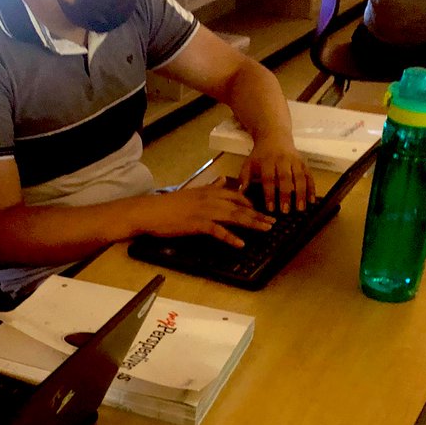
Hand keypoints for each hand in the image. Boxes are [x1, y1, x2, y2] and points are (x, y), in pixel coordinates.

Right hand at [143, 178, 274, 247]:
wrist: (151, 211)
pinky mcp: (198, 224)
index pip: (237, 195)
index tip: (263, 211)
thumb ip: (210, 186)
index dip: (252, 204)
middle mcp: (211, 198)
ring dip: (252, 224)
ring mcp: (205, 211)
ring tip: (267, 230)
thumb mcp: (193, 191)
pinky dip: (231, 237)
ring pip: (234, 217)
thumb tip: (222, 180)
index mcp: (210, 191)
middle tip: (274, 222)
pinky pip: (218, 231)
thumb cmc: (170, 204)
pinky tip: (241, 244)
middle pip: (241, 207)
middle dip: (259, 215)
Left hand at [240, 132, 314, 213]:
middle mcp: (282, 160)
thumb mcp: (249, 163)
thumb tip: (240, 193)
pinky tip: (311, 200)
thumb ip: (244, 178)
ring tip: (300, 209)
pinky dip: (311, 188)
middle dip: (285, 195)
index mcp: (267, 161)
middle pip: (285, 178)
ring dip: (301, 194)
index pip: (268, 179)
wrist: (274, 135)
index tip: (270, 208)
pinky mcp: (303, 162)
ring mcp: (294, 161)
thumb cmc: (260, 154)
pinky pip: (309, 175)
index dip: (270, 194)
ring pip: (299, 177)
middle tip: (285, 211)